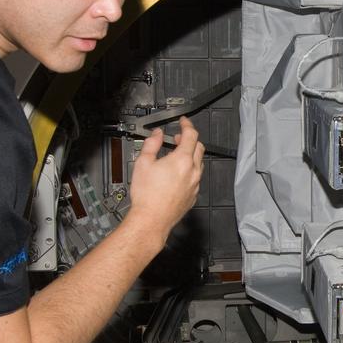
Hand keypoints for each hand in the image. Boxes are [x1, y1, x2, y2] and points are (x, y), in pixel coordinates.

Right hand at [126, 116, 204, 246]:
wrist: (151, 220)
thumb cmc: (147, 196)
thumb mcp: (143, 163)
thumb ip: (151, 144)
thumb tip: (157, 135)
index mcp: (182, 160)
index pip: (191, 135)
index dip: (187, 125)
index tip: (183, 122)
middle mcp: (193, 172)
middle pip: (199, 147)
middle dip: (190, 140)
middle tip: (178, 139)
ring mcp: (195, 184)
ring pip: (199, 164)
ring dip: (191, 155)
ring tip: (176, 157)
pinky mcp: (193, 195)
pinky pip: (196, 178)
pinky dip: (190, 171)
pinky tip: (177, 174)